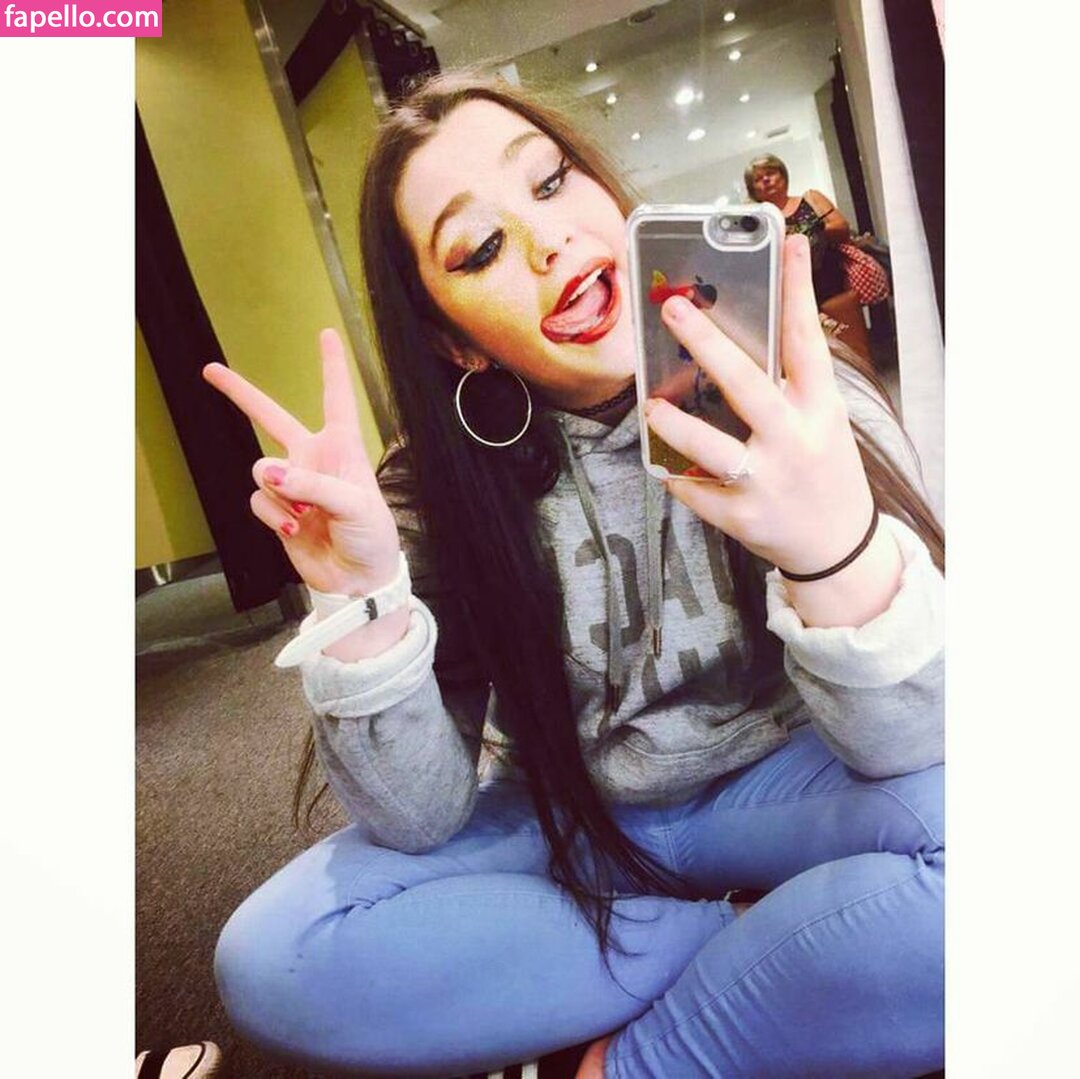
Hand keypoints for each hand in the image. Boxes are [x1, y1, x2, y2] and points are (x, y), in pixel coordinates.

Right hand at [203, 329, 400, 596]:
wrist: (358, 579)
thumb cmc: (371, 536)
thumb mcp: (354, 505)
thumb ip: (313, 486)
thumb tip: (270, 474)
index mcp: (343, 448)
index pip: (336, 399)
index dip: (332, 366)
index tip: (326, 334)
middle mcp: (314, 460)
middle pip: (271, 418)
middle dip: (240, 395)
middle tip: (209, 370)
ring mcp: (293, 485)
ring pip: (262, 471)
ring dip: (281, 494)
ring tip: (307, 517)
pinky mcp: (277, 510)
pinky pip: (259, 501)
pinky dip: (273, 515)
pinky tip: (294, 529)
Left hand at [644, 235, 883, 584]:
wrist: (838, 546)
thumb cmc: (822, 469)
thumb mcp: (822, 420)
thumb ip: (789, 384)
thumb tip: (741, 333)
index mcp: (820, 409)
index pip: (807, 342)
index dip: (797, 290)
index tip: (786, 241)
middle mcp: (794, 441)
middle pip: (749, 385)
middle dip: (708, 344)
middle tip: (673, 310)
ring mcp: (767, 481)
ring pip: (714, 449)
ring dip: (677, 426)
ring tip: (653, 406)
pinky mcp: (742, 517)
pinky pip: (696, 492)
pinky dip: (677, 476)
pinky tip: (664, 462)